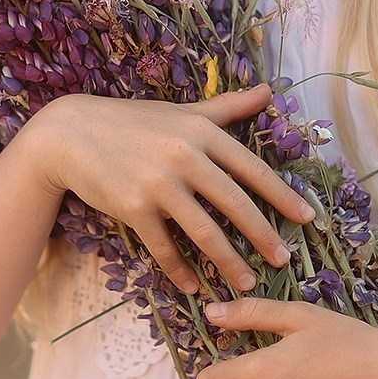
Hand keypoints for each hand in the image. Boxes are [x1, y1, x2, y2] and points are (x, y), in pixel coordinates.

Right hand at [29, 83, 314, 295]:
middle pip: (235, 205)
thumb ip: (228, 107)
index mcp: (202, 133)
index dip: (283, 197)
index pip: (253, 170)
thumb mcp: (183, 111)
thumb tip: (271, 90)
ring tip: (247, 283)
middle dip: (263, 237)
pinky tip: (194, 287)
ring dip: (229, 262)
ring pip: (204, 232)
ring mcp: (158, 184)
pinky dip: (180, 271)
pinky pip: (164, 247)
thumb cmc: (133, 121)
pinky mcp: (133, 208)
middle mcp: (184, 157)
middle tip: (283, 261)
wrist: (71, 134)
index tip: (306, 220)